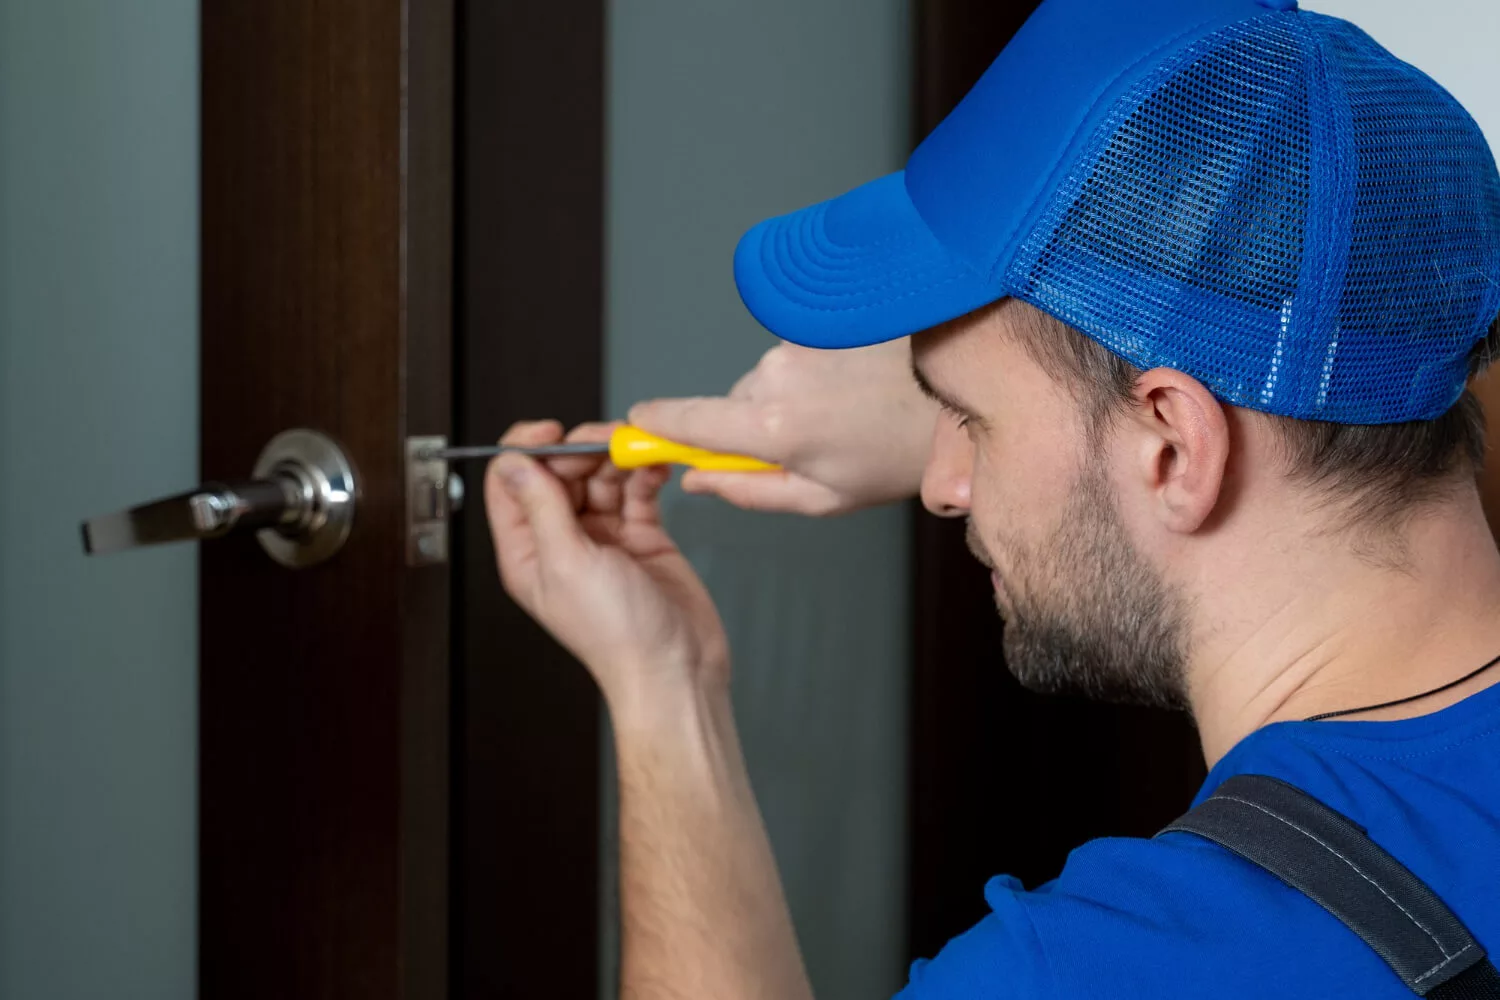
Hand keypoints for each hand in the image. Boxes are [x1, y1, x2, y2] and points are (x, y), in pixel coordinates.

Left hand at [483, 421, 729, 709]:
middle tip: (605, 441)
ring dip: (616, 457)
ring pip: (600, 477)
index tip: (551, 431)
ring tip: (636, 449)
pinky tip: (655, 467)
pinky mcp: (642, 537)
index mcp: (528, 552)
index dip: (527, 449)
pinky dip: (645, 473)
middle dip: (581, 449)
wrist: (677, 667)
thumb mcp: (567, 563)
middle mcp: (562, 542)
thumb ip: (541, 507)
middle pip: (559, 473)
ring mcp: (603, 538)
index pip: (511, 483)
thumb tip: (514, 463)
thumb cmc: (618, 637)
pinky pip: (637, 491)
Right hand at [627, 338, 937, 515]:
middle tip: (816, 443)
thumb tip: (697, 480)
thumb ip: (750, 492)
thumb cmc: (896, 454)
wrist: (961, 394)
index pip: (688, 422)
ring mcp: (799, 341)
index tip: (636, 427)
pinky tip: (857, 381)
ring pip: (767, 379)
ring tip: (850, 411)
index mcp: (773, 428)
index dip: (657, 426)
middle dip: (758, 426)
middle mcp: (775, 376)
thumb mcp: (825, 497)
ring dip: (794, 397)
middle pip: (733, 404)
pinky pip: (796, 352)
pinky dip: (817, 369)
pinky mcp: (820, 318)